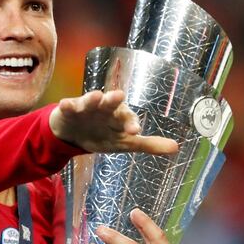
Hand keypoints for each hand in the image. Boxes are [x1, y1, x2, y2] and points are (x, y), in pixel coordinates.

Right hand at [49, 89, 178, 154]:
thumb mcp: (125, 143)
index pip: (128, 119)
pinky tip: (66, 105)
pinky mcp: (70, 109)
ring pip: (91, 101)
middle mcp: (105, 109)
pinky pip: (69, 106)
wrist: (74, 133)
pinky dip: (68, 105)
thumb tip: (177, 148)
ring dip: (92, 98)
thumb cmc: (103, 135)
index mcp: (119, 117)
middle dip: (114, 101)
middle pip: (111, 104)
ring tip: (95, 96)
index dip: (131, 124)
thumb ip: (148, 145)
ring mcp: (87, 108)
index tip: (135, 131)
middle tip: (118, 96)